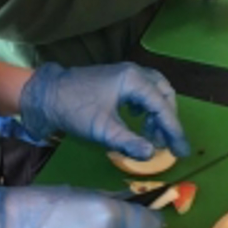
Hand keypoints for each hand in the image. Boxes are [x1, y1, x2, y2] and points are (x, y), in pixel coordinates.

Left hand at [19, 62, 190, 161]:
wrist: (46, 95)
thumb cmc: (74, 109)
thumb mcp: (102, 129)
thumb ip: (128, 142)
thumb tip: (151, 154)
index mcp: (133, 80)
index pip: (162, 106)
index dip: (174, 130)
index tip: (181, 151)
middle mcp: (133, 72)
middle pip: (164, 94)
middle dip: (168, 120)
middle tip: (168, 144)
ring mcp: (124, 73)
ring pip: (154, 92)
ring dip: (158, 114)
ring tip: (153, 137)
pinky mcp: (116, 79)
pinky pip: (142, 91)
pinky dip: (146, 107)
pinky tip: (139, 122)